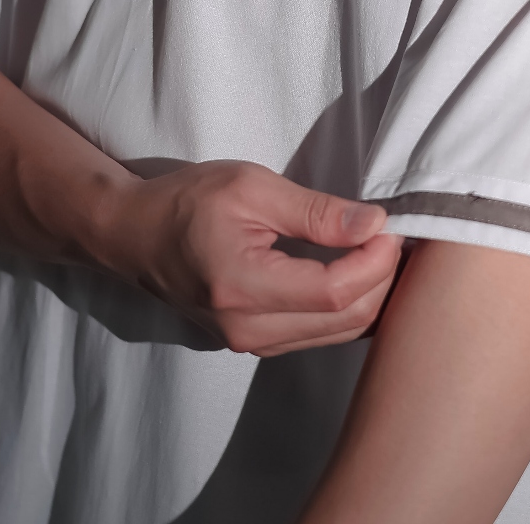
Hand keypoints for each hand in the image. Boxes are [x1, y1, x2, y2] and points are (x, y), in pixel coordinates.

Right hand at [90, 160, 402, 355]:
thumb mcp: (251, 187)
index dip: (375, 262)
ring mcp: (250, 342)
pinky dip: (347, 307)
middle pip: (344, 320)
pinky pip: (318, 334)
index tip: (392, 227)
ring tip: (381, 251)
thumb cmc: (187, 201)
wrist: (135, 234)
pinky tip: (357, 273)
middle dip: (381, 279)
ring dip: (370, 295)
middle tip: (395, 236)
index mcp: (243, 287)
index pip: (334, 292)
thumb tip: (374, 225)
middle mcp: (248, 329)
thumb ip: (315, 211)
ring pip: (337, 334)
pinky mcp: (254, 341)